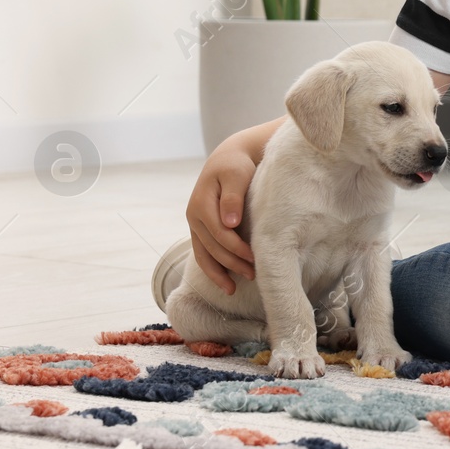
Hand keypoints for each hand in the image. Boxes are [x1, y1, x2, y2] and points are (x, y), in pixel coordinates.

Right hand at [185, 142, 256, 293]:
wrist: (228, 159)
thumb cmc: (236, 166)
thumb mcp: (236, 175)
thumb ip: (233, 197)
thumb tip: (229, 223)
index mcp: (201, 204)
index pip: (219, 233)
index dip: (236, 247)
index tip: (255, 257)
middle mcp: (194, 217)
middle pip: (212, 247)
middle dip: (232, 263)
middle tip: (254, 275)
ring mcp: (195, 225)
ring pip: (203, 255)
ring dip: (218, 273)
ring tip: (233, 290)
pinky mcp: (201, 229)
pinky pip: (204, 253)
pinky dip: (213, 268)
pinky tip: (225, 281)